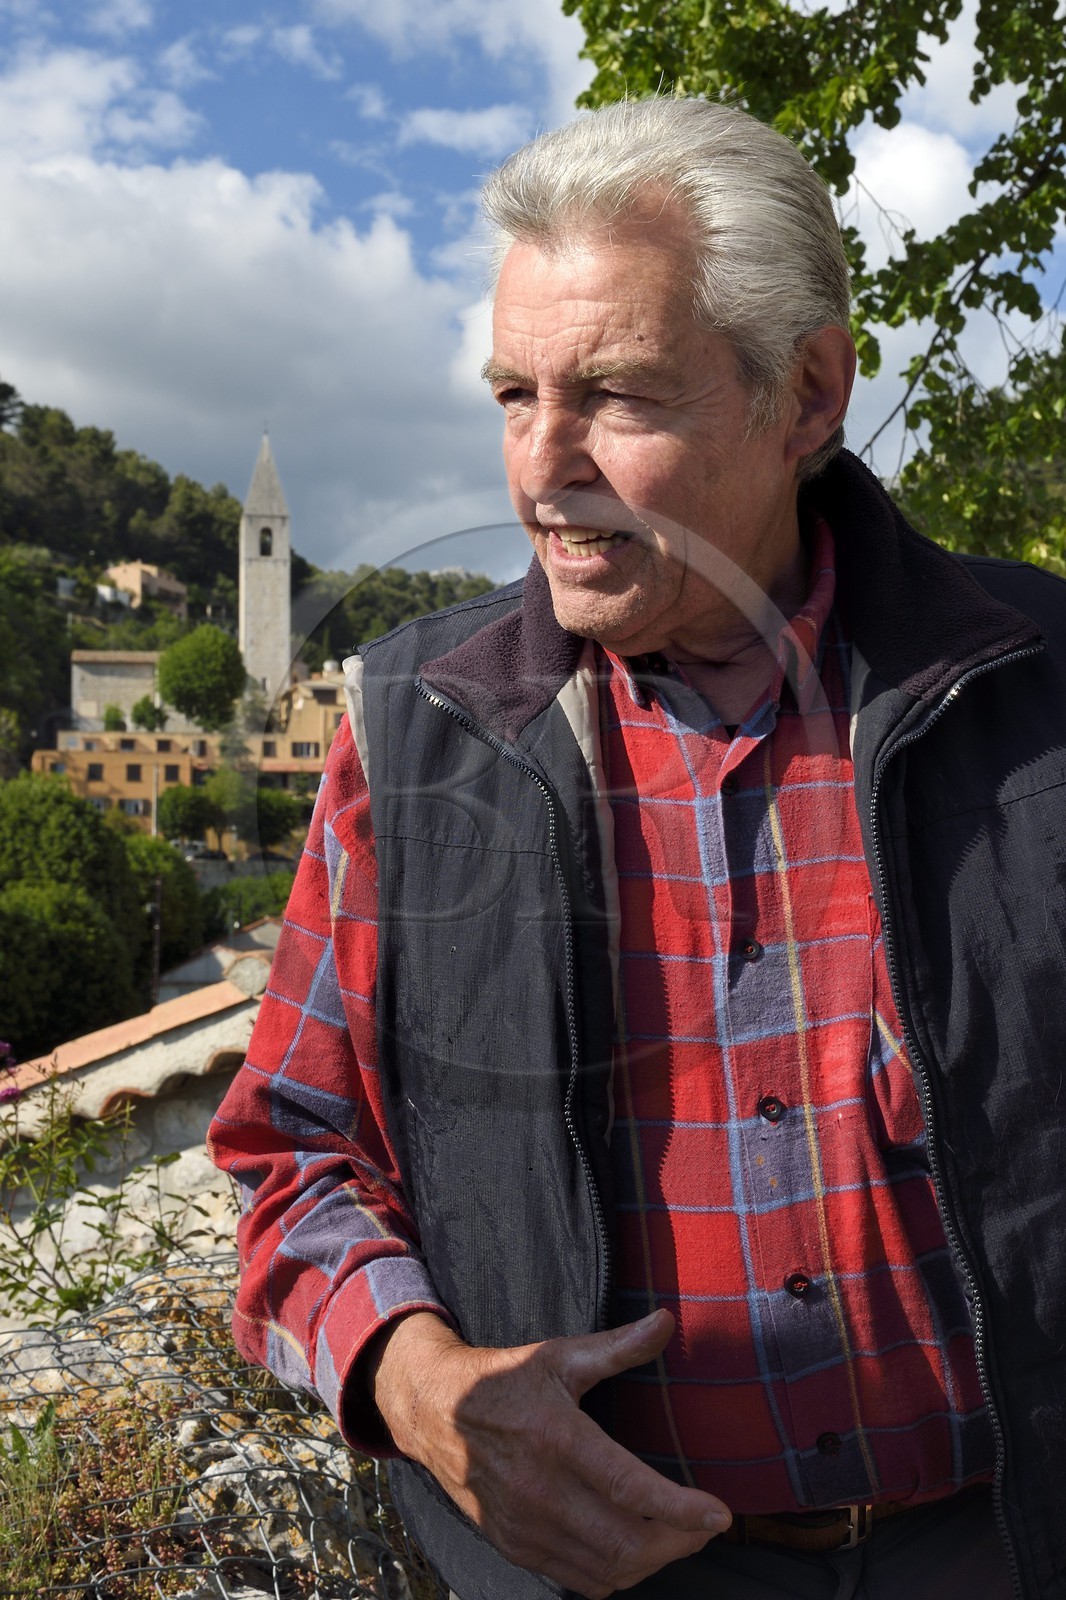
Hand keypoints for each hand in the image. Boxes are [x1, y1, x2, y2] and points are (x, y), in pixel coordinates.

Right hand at [371, 1308, 731, 1597]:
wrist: (433, 1411)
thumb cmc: (504, 1379)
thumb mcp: (560, 1356)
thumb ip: (618, 1346)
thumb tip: (667, 1321)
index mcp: (557, 1438)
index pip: (631, 1489)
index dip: (682, 1510)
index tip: (720, 1514)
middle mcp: (540, 1491)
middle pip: (627, 1544)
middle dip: (679, 1542)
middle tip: (705, 1526)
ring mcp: (526, 1527)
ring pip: (608, 1570)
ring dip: (652, 1561)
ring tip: (678, 1536)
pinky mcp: (515, 1547)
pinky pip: (580, 1579)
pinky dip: (617, 1572)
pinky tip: (633, 1548)